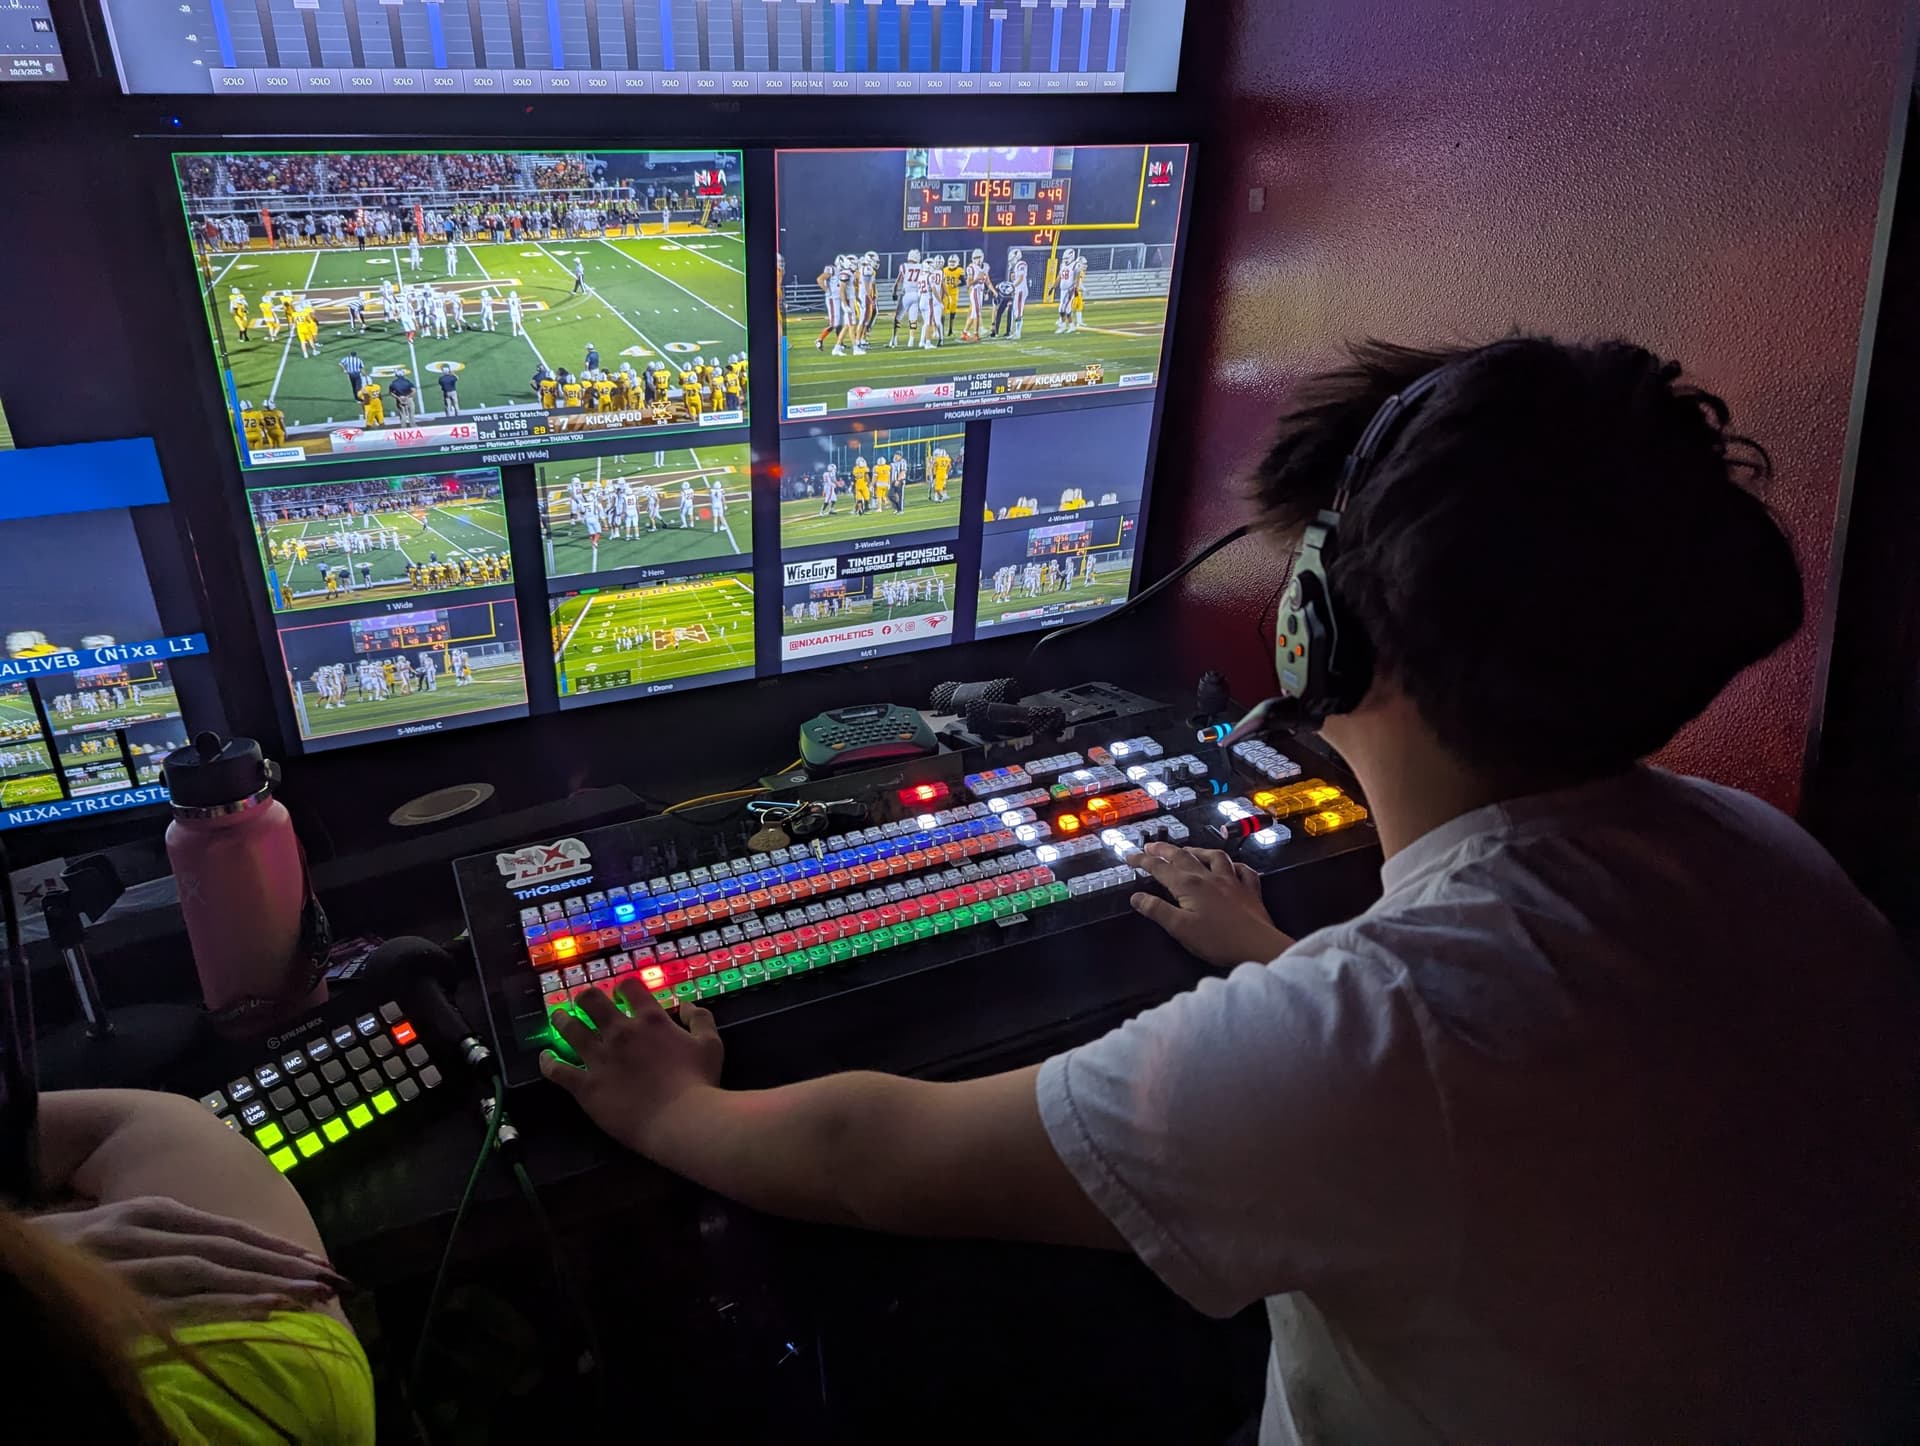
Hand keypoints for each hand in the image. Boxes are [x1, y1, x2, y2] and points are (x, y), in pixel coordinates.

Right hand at [29, 1195, 347, 1320]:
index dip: (270, 1246)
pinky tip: (263, 1311)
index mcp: (146, 1213)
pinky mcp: (107, 1297)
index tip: (314, 1260)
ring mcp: (123, 1263)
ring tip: (311, 1295)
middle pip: (226, 1248)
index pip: (222, 1230)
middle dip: (283, 1264)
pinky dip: (225, 1306)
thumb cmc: (58, 1254)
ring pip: (210, 1272)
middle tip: (333, 1281)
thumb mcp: (113, 1235)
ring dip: (266, 1284)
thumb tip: (217, 1258)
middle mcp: (139, 1230)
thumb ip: (162, 1242)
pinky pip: (176, 1304)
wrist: (7, 1257)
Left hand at [541, 984, 723, 1156]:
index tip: (621, 993)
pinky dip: (548, 1062)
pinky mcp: (585, 1086)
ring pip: (569, 1029)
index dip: (623, 987)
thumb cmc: (699, 1083)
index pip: (629, 988)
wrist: (681, 1120)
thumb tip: (687, 1005)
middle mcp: (620, 1032)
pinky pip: (558, 1070)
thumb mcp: (711, 1044)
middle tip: (584, 1002)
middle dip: (585, 998)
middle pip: (591, 1001)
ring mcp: (599, 1058)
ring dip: (561, 1020)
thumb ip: (700, 1019)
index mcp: (650, 1020)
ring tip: (558, 1018)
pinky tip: (545, 1058)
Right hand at [1130, 843, 1294, 968]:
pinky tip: (1231, 866)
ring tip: (1188, 850)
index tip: (1129, 856)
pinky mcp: (1250, 890)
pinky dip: (1234, 865)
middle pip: (1183, 857)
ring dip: (1198, 851)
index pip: (1160, 868)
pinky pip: (1243, 870)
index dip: (1143, 861)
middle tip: (1151, 845)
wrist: (1256, 945)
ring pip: (1214, 857)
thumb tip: (1137, 896)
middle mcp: (1209, 877)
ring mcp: (1232, 881)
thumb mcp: (1180, 928)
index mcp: (1189, 885)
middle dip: (1164, 850)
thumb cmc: (1217, 940)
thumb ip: (1157, 910)